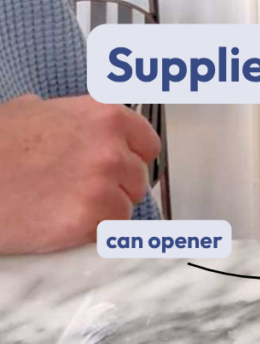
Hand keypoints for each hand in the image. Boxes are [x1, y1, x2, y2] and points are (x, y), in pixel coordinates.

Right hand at [0, 95, 159, 253]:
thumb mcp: (28, 112)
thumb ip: (67, 116)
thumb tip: (74, 121)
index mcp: (102, 114)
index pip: (147, 143)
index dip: (131, 158)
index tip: (119, 167)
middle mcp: (109, 146)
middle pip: (137, 179)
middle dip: (114, 187)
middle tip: (77, 190)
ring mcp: (102, 183)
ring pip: (125, 207)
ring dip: (102, 211)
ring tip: (61, 203)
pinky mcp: (90, 218)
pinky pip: (109, 231)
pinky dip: (89, 231)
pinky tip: (59, 220)